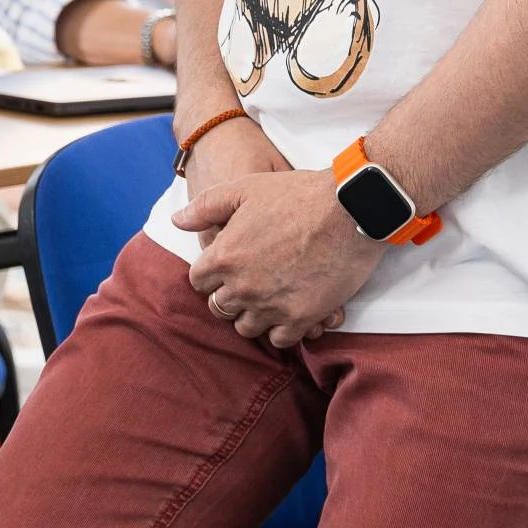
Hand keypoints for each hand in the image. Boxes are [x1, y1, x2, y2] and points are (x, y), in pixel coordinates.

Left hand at [178, 168, 382, 351]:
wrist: (350, 209)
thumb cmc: (297, 194)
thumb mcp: (244, 188)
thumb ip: (206, 207)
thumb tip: (177, 221)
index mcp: (225, 256)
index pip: (199, 282)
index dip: (210, 275)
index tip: (225, 268)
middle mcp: (243, 286)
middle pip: (219, 308)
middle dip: (229, 297)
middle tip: (248, 283)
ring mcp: (271, 305)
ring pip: (246, 328)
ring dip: (253, 315)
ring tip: (268, 299)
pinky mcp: (301, 318)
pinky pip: (279, 339)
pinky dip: (281, 329)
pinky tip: (289, 311)